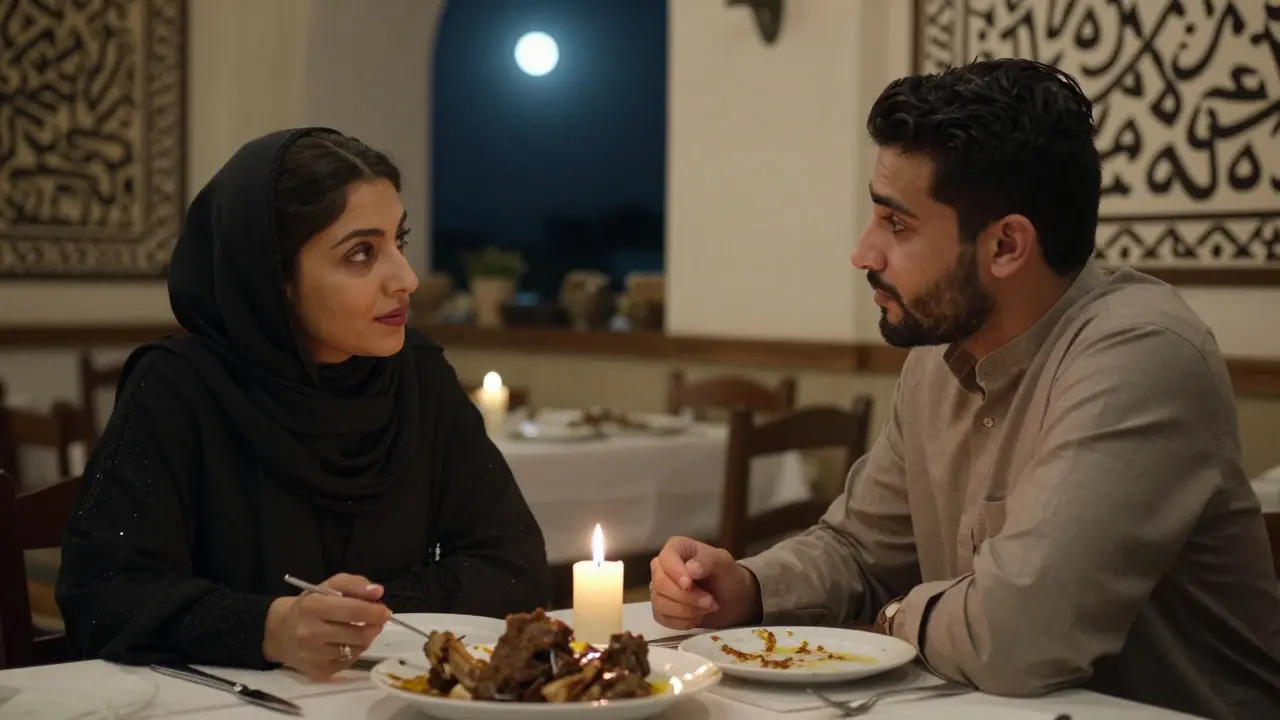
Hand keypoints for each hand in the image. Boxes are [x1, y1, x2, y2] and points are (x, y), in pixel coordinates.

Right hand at [263, 573, 390, 678]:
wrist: (278, 632)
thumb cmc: (309, 605)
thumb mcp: (328, 587)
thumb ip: (354, 584)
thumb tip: (378, 592)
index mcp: (312, 607)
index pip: (353, 610)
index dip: (374, 611)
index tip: (385, 610)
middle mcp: (310, 633)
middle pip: (358, 633)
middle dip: (374, 626)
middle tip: (378, 620)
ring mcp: (314, 655)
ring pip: (356, 649)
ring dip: (365, 638)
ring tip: (360, 629)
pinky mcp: (318, 672)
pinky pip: (349, 662)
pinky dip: (354, 651)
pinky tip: (347, 642)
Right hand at [650, 536, 761, 629]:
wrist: (731, 600)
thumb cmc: (726, 576)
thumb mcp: (724, 563)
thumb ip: (708, 561)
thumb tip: (690, 570)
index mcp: (676, 548)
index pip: (665, 558)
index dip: (675, 572)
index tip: (690, 584)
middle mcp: (662, 567)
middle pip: (660, 583)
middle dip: (686, 597)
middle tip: (710, 601)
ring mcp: (658, 589)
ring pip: (660, 603)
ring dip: (687, 610)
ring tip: (708, 607)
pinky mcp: (660, 609)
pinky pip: (662, 618)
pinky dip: (682, 621)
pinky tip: (697, 617)